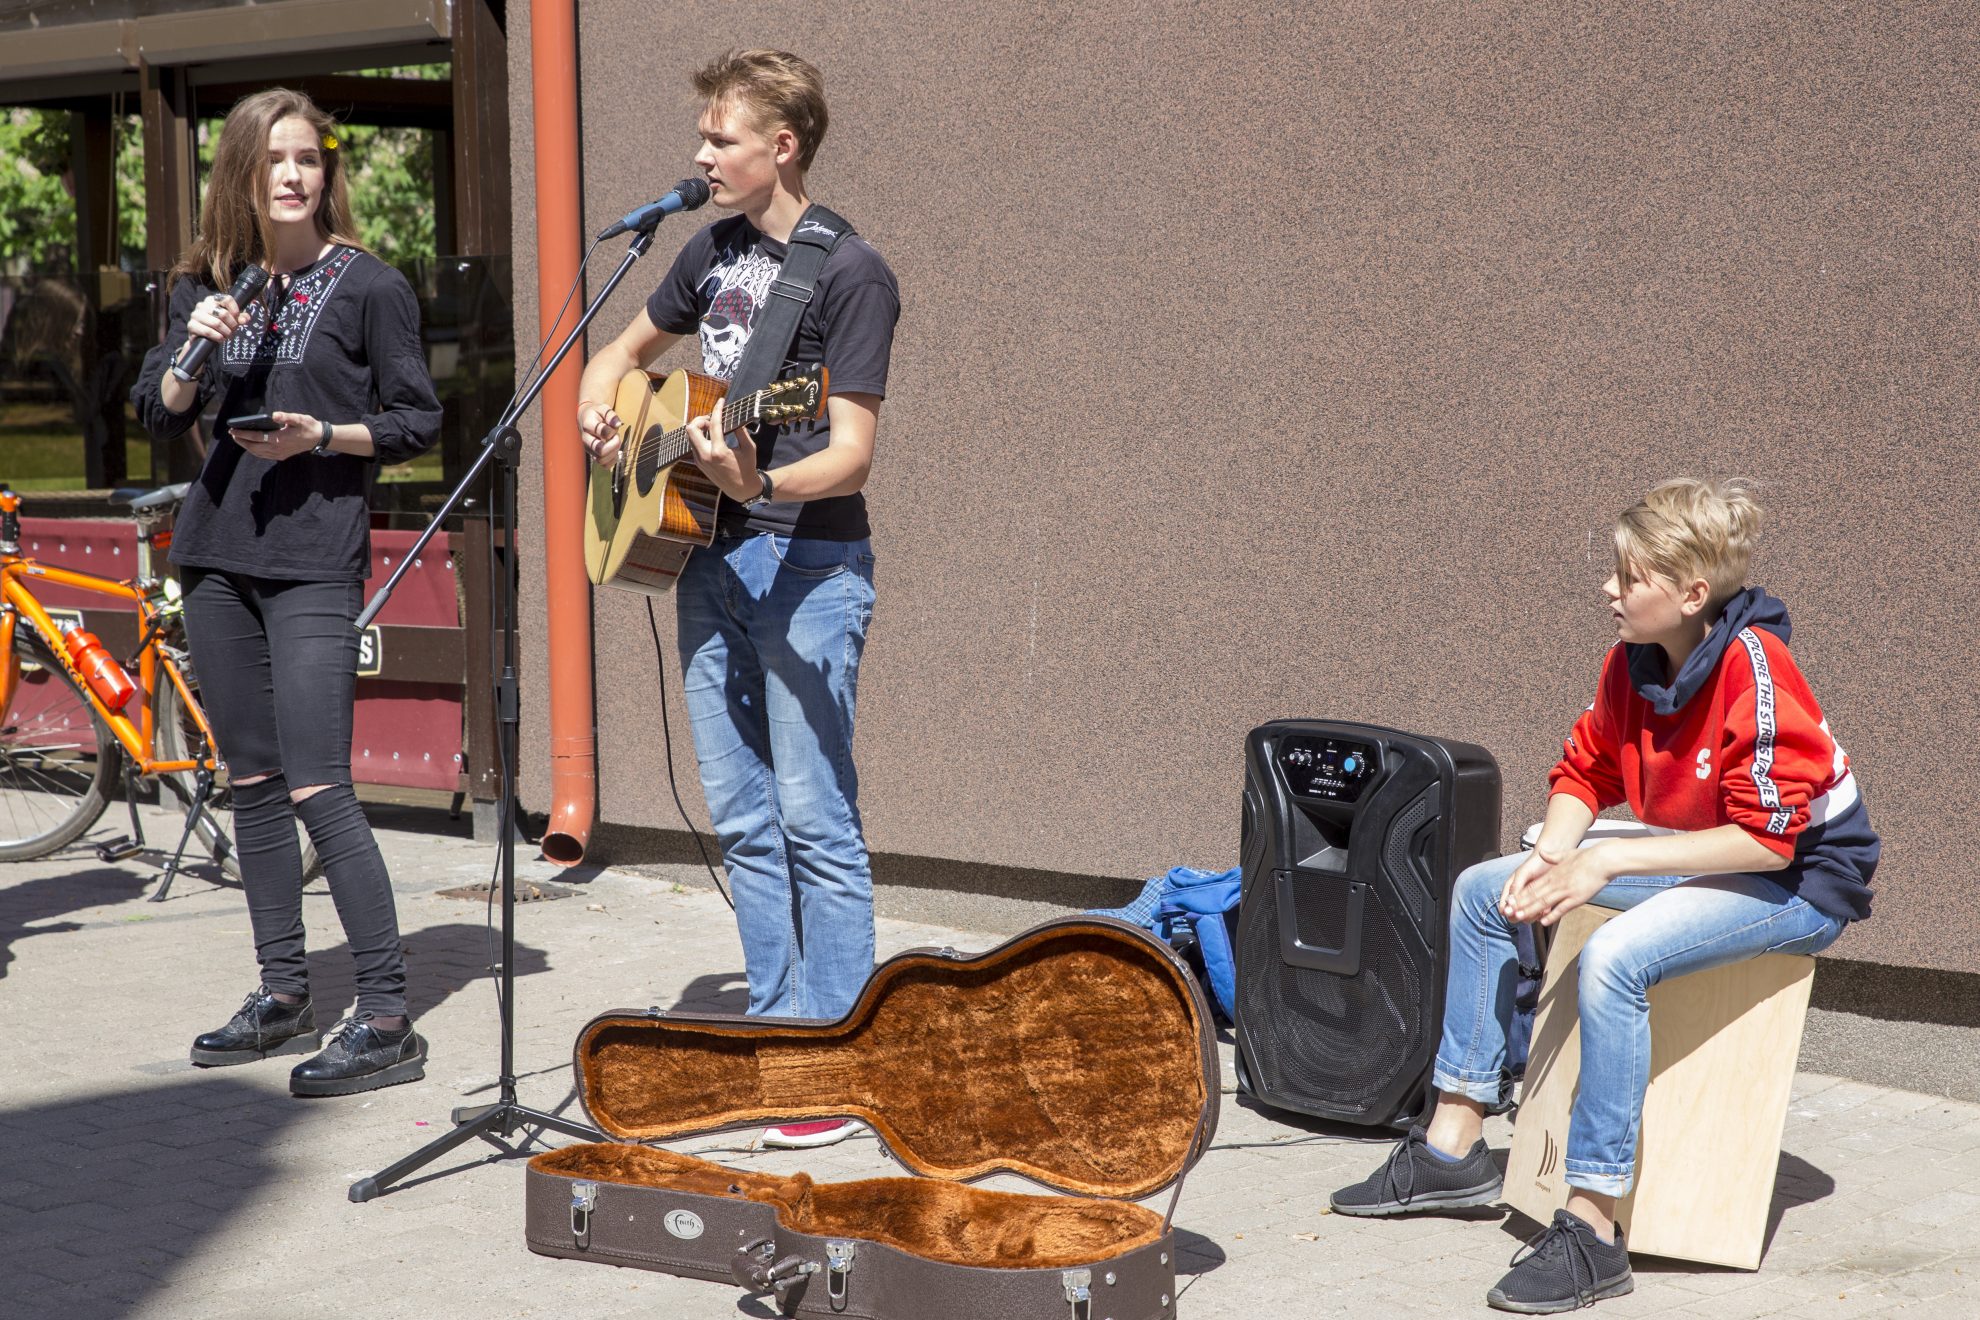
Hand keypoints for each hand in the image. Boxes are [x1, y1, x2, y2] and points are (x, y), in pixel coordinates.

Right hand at [185, 293, 243, 348]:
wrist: (202, 337)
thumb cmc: (217, 326)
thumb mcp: (230, 320)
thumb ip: (239, 317)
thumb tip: (244, 319)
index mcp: (212, 300)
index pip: (227, 299)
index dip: (236, 311)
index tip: (238, 320)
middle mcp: (202, 305)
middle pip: (223, 313)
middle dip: (232, 325)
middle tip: (234, 331)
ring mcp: (195, 315)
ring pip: (216, 323)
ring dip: (226, 332)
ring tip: (228, 336)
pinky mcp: (191, 325)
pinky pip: (208, 331)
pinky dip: (217, 337)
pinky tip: (221, 338)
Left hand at [230, 411, 326, 460]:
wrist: (318, 438)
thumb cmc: (308, 426)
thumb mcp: (299, 418)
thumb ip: (285, 417)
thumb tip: (274, 415)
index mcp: (279, 439)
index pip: (256, 437)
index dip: (243, 434)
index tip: (233, 430)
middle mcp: (277, 448)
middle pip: (253, 447)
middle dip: (241, 441)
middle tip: (232, 434)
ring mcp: (279, 454)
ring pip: (257, 453)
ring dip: (247, 447)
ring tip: (239, 440)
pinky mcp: (281, 456)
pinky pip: (264, 455)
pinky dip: (255, 451)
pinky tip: (251, 446)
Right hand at [580, 401, 622, 464]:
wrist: (585, 418)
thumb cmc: (595, 413)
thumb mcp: (603, 408)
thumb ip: (611, 415)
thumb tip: (617, 424)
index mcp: (588, 424)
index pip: (602, 432)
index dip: (612, 431)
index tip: (613, 426)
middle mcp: (586, 439)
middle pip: (600, 450)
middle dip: (614, 444)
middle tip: (615, 437)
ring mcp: (589, 449)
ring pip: (602, 460)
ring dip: (613, 453)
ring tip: (613, 443)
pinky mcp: (593, 456)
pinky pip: (604, 465)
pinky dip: (612, 460)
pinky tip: (613, 451)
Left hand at [684, 395, 758, 499]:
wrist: (741, 489)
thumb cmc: (747, 467)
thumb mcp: (749, 448)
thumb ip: (741, 431)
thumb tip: (734, 418)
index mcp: (719, 451)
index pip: (714, 424)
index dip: (717, 409)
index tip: (721, 401)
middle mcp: (706, 456)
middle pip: (691, 428)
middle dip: (700, 419)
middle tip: (711, 419)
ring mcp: (700, 460)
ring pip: (690, 436)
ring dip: (699, 428)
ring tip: (712, 427)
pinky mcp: (699, 463)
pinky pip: (693, 444)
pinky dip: (699, 437)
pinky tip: (710, 437)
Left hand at [1501, 844, 1615, 926]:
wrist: (1602, 859)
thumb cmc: (1587, 857)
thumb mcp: (1566, 854)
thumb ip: (1552, 856)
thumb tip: (1541, 852)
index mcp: (1553, 873)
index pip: (1533, 885)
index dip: (1521, 894)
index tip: (1512, 900)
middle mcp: (1556, 882)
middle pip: (1534, 895)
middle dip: (1521, 904)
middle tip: (1509, 912)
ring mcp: (1565, 890)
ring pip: (1544, 902)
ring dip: (1531, 910)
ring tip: (1520, 917)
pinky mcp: (1576, 898)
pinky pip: (1561, 908)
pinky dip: (1551, 915)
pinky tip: (1543, 922)